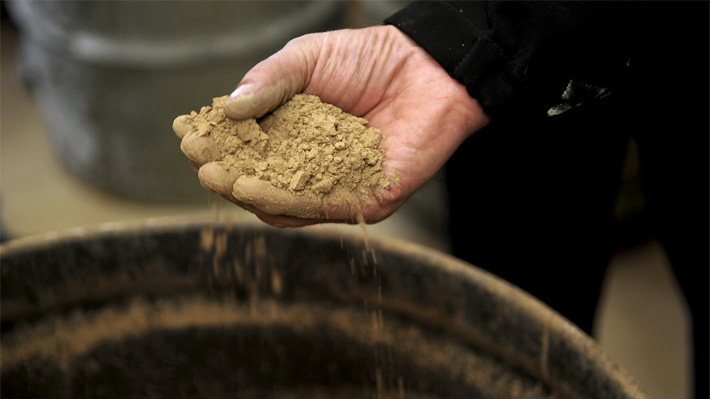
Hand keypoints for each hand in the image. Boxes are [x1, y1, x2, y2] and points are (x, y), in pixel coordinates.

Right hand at [176, 25, 490, 226]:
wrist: (426, 67)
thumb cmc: (368, 59)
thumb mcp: (306, 60)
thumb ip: (268, 82)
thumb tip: (227, 110)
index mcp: (291, 135)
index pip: (247, 148)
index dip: (217, 144)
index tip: (190, 136)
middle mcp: (309, 167)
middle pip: (259, 181)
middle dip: (226, 174)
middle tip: (201, 165)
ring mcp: (335, 189)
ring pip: (282, 203)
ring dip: (248, 193)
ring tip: (220, 179)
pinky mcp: (363, 202)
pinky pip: (318, 209)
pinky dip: (284, 202)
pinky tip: (255, 188)